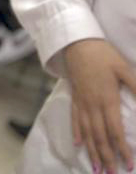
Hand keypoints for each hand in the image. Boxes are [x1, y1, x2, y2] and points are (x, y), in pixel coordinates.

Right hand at [64, 38, 135, 172]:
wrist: (76, 42)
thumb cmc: (102, 54)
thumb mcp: (124, 68)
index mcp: (107, 99)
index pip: (115, 130)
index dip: (122, 149)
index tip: (129, 164)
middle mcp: (92, 105)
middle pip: (99, 136)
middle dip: (107, 157)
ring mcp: (82, 102)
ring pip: (87, 132)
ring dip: (92, 151)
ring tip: (97, 168)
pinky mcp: (74, 97)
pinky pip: (74, 119)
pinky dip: (77, 133)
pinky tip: (79, 145)